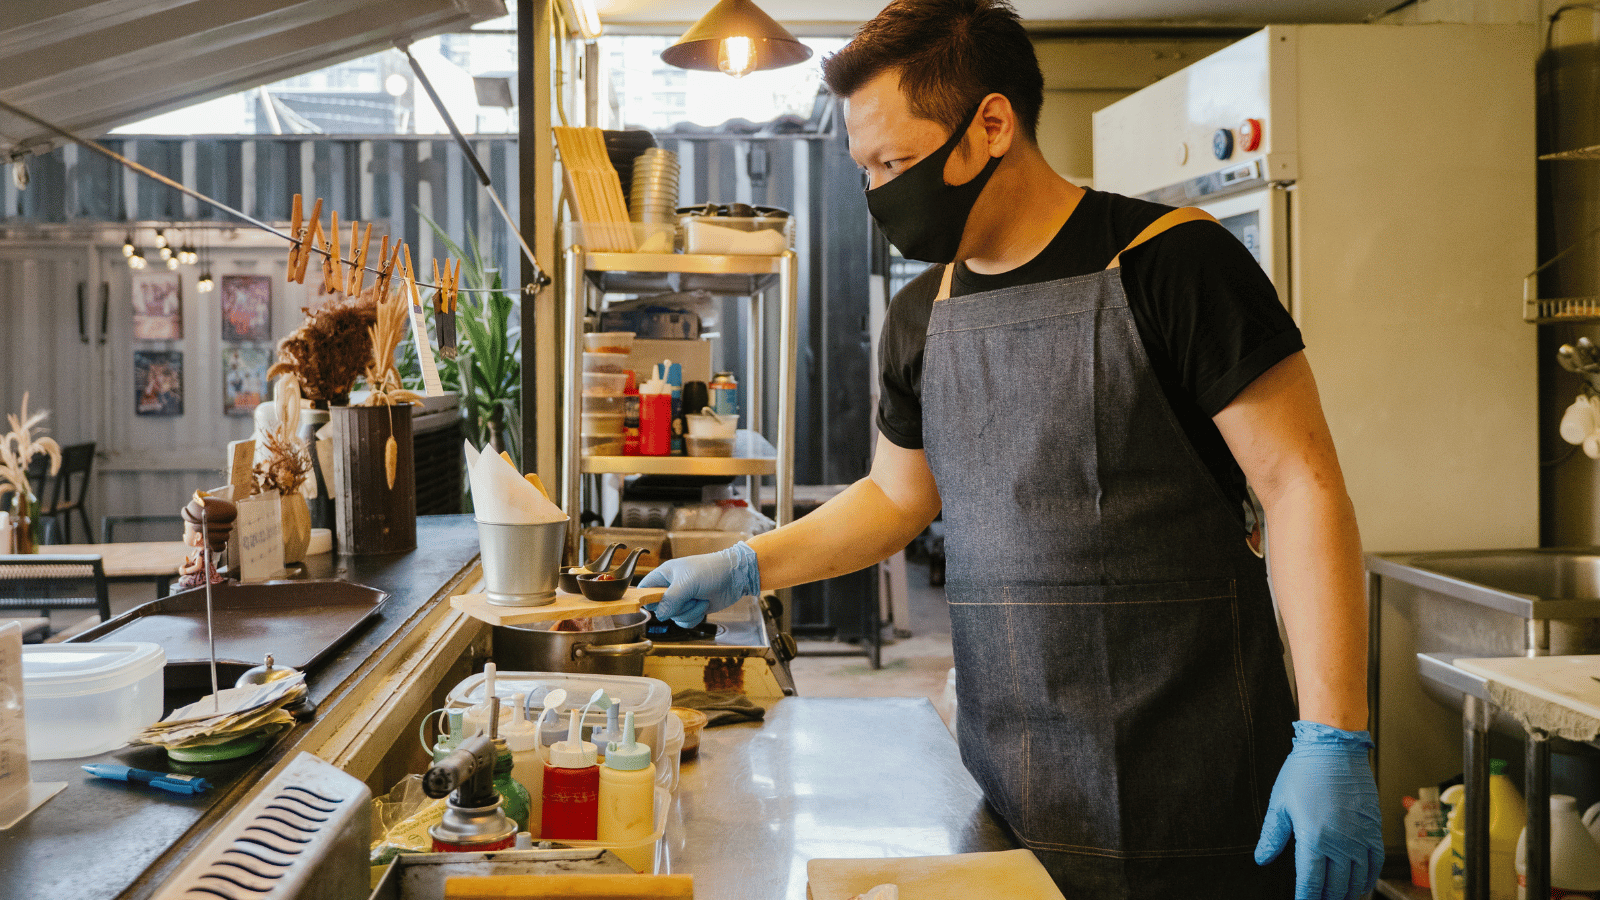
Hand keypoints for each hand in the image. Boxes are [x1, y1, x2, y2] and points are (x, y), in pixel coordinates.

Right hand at [639, 541, 760, 626]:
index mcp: (664, 575)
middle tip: (688, 597)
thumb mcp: (687, 583)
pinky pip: (685, 622)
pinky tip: (704, 605)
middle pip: (660, 609)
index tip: (654, 606)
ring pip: (674, 617)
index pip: (644, 589)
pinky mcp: (693, 608)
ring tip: (700, 598)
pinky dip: (695, 617)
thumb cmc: (710, 570)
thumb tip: (660, 615)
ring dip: (689, 612)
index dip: (644, 599)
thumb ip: (670, 599)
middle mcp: (671, 588)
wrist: (735, 576)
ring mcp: (683, 599)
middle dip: (676, 608)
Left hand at [1255, 721, 1383, 899]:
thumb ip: (1271, 836)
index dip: (1307, 898)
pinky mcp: (1374, 830)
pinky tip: (1361, 884)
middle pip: (1335, 886)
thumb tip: (1261, 859)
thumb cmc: (1304, 772)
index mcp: (1313, 839)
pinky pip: (1375, 864)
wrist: (1334, 749)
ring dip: (1347, 893)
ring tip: (1338, 897)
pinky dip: (1368, 879)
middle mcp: (1340, 843)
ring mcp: (1359, 838)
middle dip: (1326, 899)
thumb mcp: (1280, 804)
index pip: (1310, 882)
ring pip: (1357, 880)